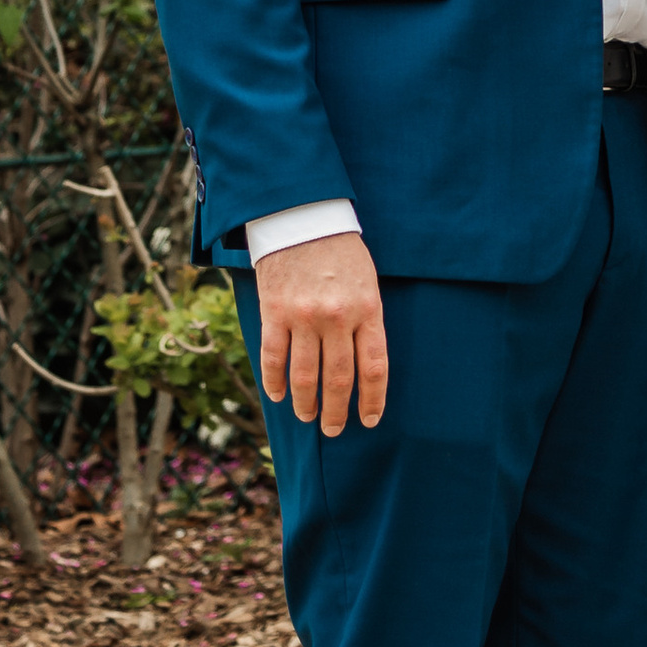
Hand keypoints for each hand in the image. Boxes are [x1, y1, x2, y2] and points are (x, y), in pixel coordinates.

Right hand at [256, 230, 387, 438]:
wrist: (302, 217)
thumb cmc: (340, 251)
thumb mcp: (367, 282)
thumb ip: (365, 320)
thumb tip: (361, 365)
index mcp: (368, 309)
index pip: (374, 368)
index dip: (372, 400)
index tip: (369, 420)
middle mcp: (337, 317)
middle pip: (339, 379)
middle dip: (337, 412)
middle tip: (334, 429)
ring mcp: (304, 316)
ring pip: (305, 375)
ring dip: (306, 403)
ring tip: (308, 417)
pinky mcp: (274, 311)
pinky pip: (273, 357)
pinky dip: (274, 381)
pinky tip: (277, 395)